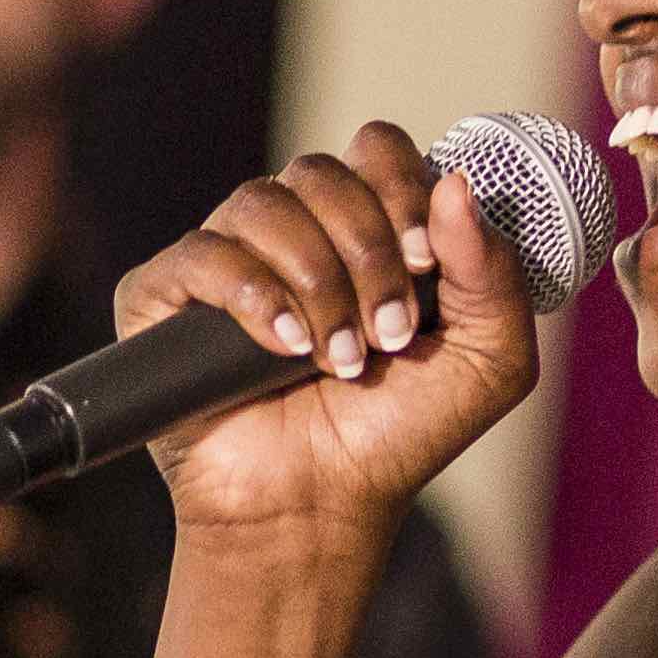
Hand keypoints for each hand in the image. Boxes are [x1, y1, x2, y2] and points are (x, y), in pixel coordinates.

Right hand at [114, 122, 540, 544]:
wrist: (319, 507)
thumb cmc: (395, 436)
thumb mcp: (488, 362)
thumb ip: (494, 272)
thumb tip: (457, 184)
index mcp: (362, 226)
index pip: (376, 149)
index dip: (402, 190)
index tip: (425, 263)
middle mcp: (291, 230)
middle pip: (321, 170)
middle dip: (368, 252)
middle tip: (389, 334)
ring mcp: (226, 259)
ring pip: (262, 203)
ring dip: (316, 280)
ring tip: (337, 358)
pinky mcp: (164, 298)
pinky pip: (201, 253)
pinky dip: (252, 294)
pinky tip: (284, 345)